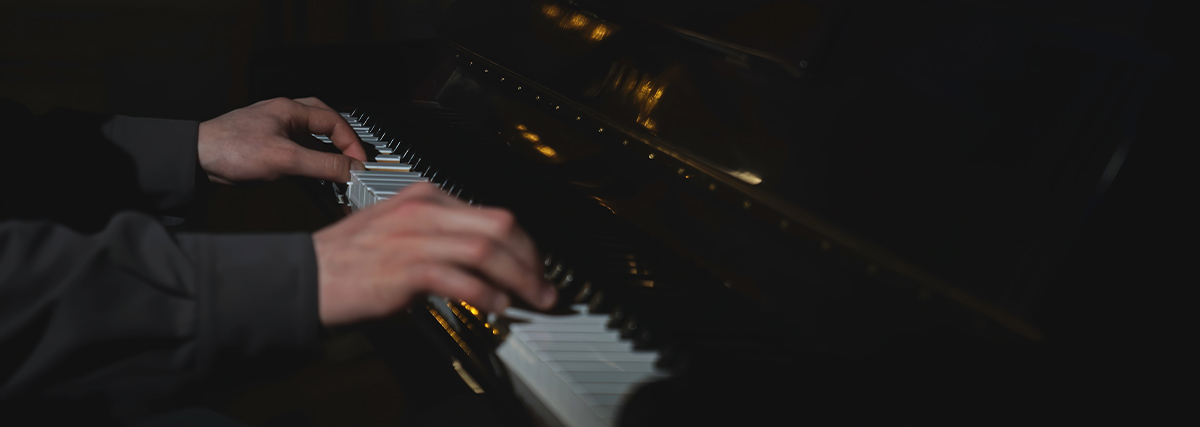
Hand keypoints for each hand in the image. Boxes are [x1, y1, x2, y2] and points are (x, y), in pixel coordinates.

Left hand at [198, 97, 367, 183]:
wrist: (195, 159)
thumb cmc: (231, 149)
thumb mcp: (285, 159)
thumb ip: (322, 165)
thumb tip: (352, 169)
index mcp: (291, 110)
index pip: (334, 121)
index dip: (351, 142)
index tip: (358, 164)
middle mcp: (284, 116)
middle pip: (325, 122)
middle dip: (342, 140)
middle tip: (353, 159)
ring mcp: (274, 130)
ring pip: (310, 136)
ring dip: (325, 151)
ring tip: (336, 169)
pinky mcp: (266, 146)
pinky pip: (296, 149)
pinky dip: (309, 160)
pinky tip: (311, 175)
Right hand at [312, 182, 557, 326]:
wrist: (305, 276)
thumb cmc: (349, 260)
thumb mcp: (399, 230)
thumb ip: (439, 236)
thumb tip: (483, 260)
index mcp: (426, 197)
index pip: (492, 213)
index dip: (523, 243)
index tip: (535, 266)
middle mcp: (423, 210)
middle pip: (499, 226)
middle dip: (530, 259)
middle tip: (544, 286)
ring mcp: (414, 237)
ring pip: (486, 250)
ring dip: (518, 278)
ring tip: (530, 299)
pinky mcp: (403, 267)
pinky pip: (458, 277)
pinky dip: (485, 293)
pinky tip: (496, 306)